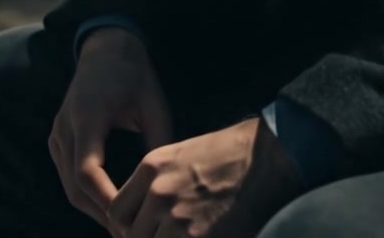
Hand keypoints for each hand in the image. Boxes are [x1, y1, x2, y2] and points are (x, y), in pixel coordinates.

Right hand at [49, 28, 173, 230]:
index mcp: (88, 116)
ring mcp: (57, 133)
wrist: (106, 48)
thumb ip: (158, 141)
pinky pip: (66, 175)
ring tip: (122, 227)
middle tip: (128, 234)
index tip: (128, 221)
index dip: (106, 201)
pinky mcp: (57, 138)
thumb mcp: (153, 103)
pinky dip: (85, 195)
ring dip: (93, 209)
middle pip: (74, 187)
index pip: (87, 171)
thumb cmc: (134, 74)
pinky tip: (109, 207)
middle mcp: (65, 127)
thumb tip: (165, 185)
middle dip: (101, 214)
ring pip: (68, 186)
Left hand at [106, 116, 303, 237]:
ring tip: (181, 235)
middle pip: (131, 237)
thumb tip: (144, 215)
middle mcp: (159, 193)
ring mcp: (178, 219)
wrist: (266, 158)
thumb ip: (155, 183)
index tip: (137, 232)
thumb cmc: (228, 154)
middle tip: (163, 236)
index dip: (125, 228)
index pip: (117, 212)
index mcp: (152, 168)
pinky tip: (200, 237)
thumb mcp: (181, 154)